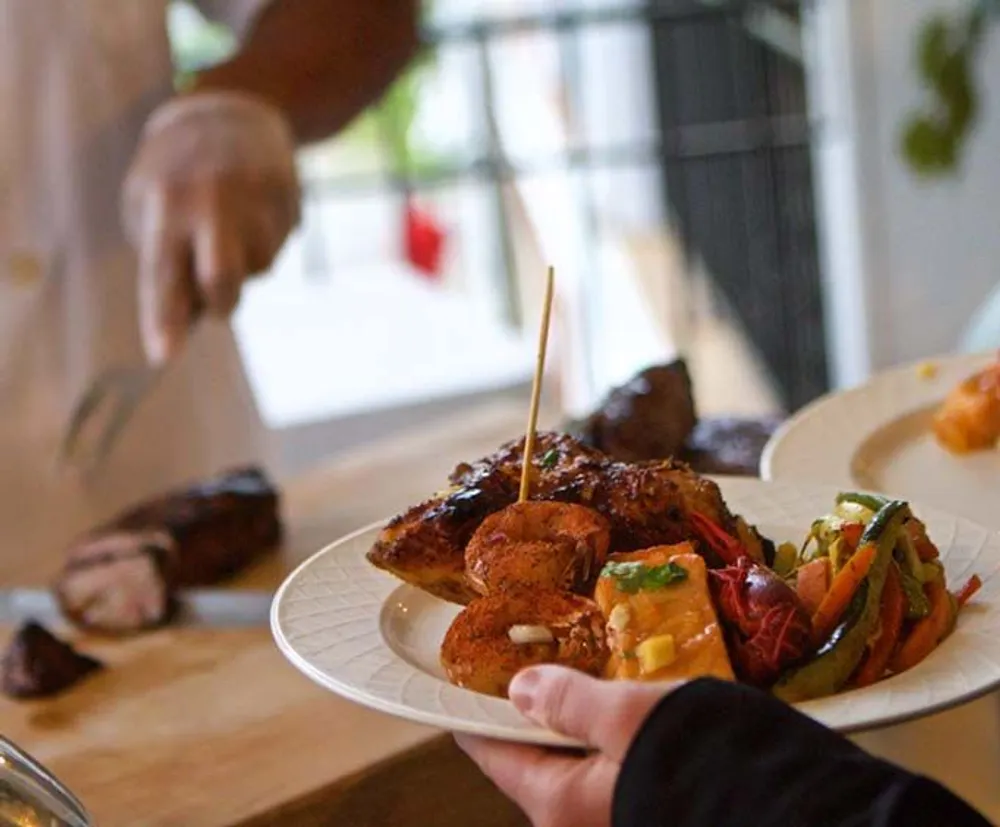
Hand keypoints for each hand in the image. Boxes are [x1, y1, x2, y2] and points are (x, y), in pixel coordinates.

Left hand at [122, 90, 299, 364]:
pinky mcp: (290, 202)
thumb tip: (194, 318)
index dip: (164, 320)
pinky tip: (254, 211)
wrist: (236, 111)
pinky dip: (264, 243)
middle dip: (221, 303)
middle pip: (221, 279)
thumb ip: (167, 259)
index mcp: (165, 205)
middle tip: (216, 299)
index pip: (162, 275)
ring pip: (256, 270)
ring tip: (231, 221)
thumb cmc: (178, 173)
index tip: (163, 358)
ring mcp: (256, 202)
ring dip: (244, 264)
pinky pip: (277, 249)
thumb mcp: (151, 204)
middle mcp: (211, 203)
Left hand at [456, 666, 681, 826]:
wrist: (786, 813)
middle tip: (534, 668)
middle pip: (536, 764)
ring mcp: (612, 821)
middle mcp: (577, 825)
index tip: (464, 684)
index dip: (477, 715)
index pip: (495, 755)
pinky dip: (610, 744)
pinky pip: (611, 776)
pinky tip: (628, 714)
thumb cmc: (696, 760)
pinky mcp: (646, 813)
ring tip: (584, 682)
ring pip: (577, 770)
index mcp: (559, 805)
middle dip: (534, 718)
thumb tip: (520, 689)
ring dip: (578, 728)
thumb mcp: (627, 716)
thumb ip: (570, 701)